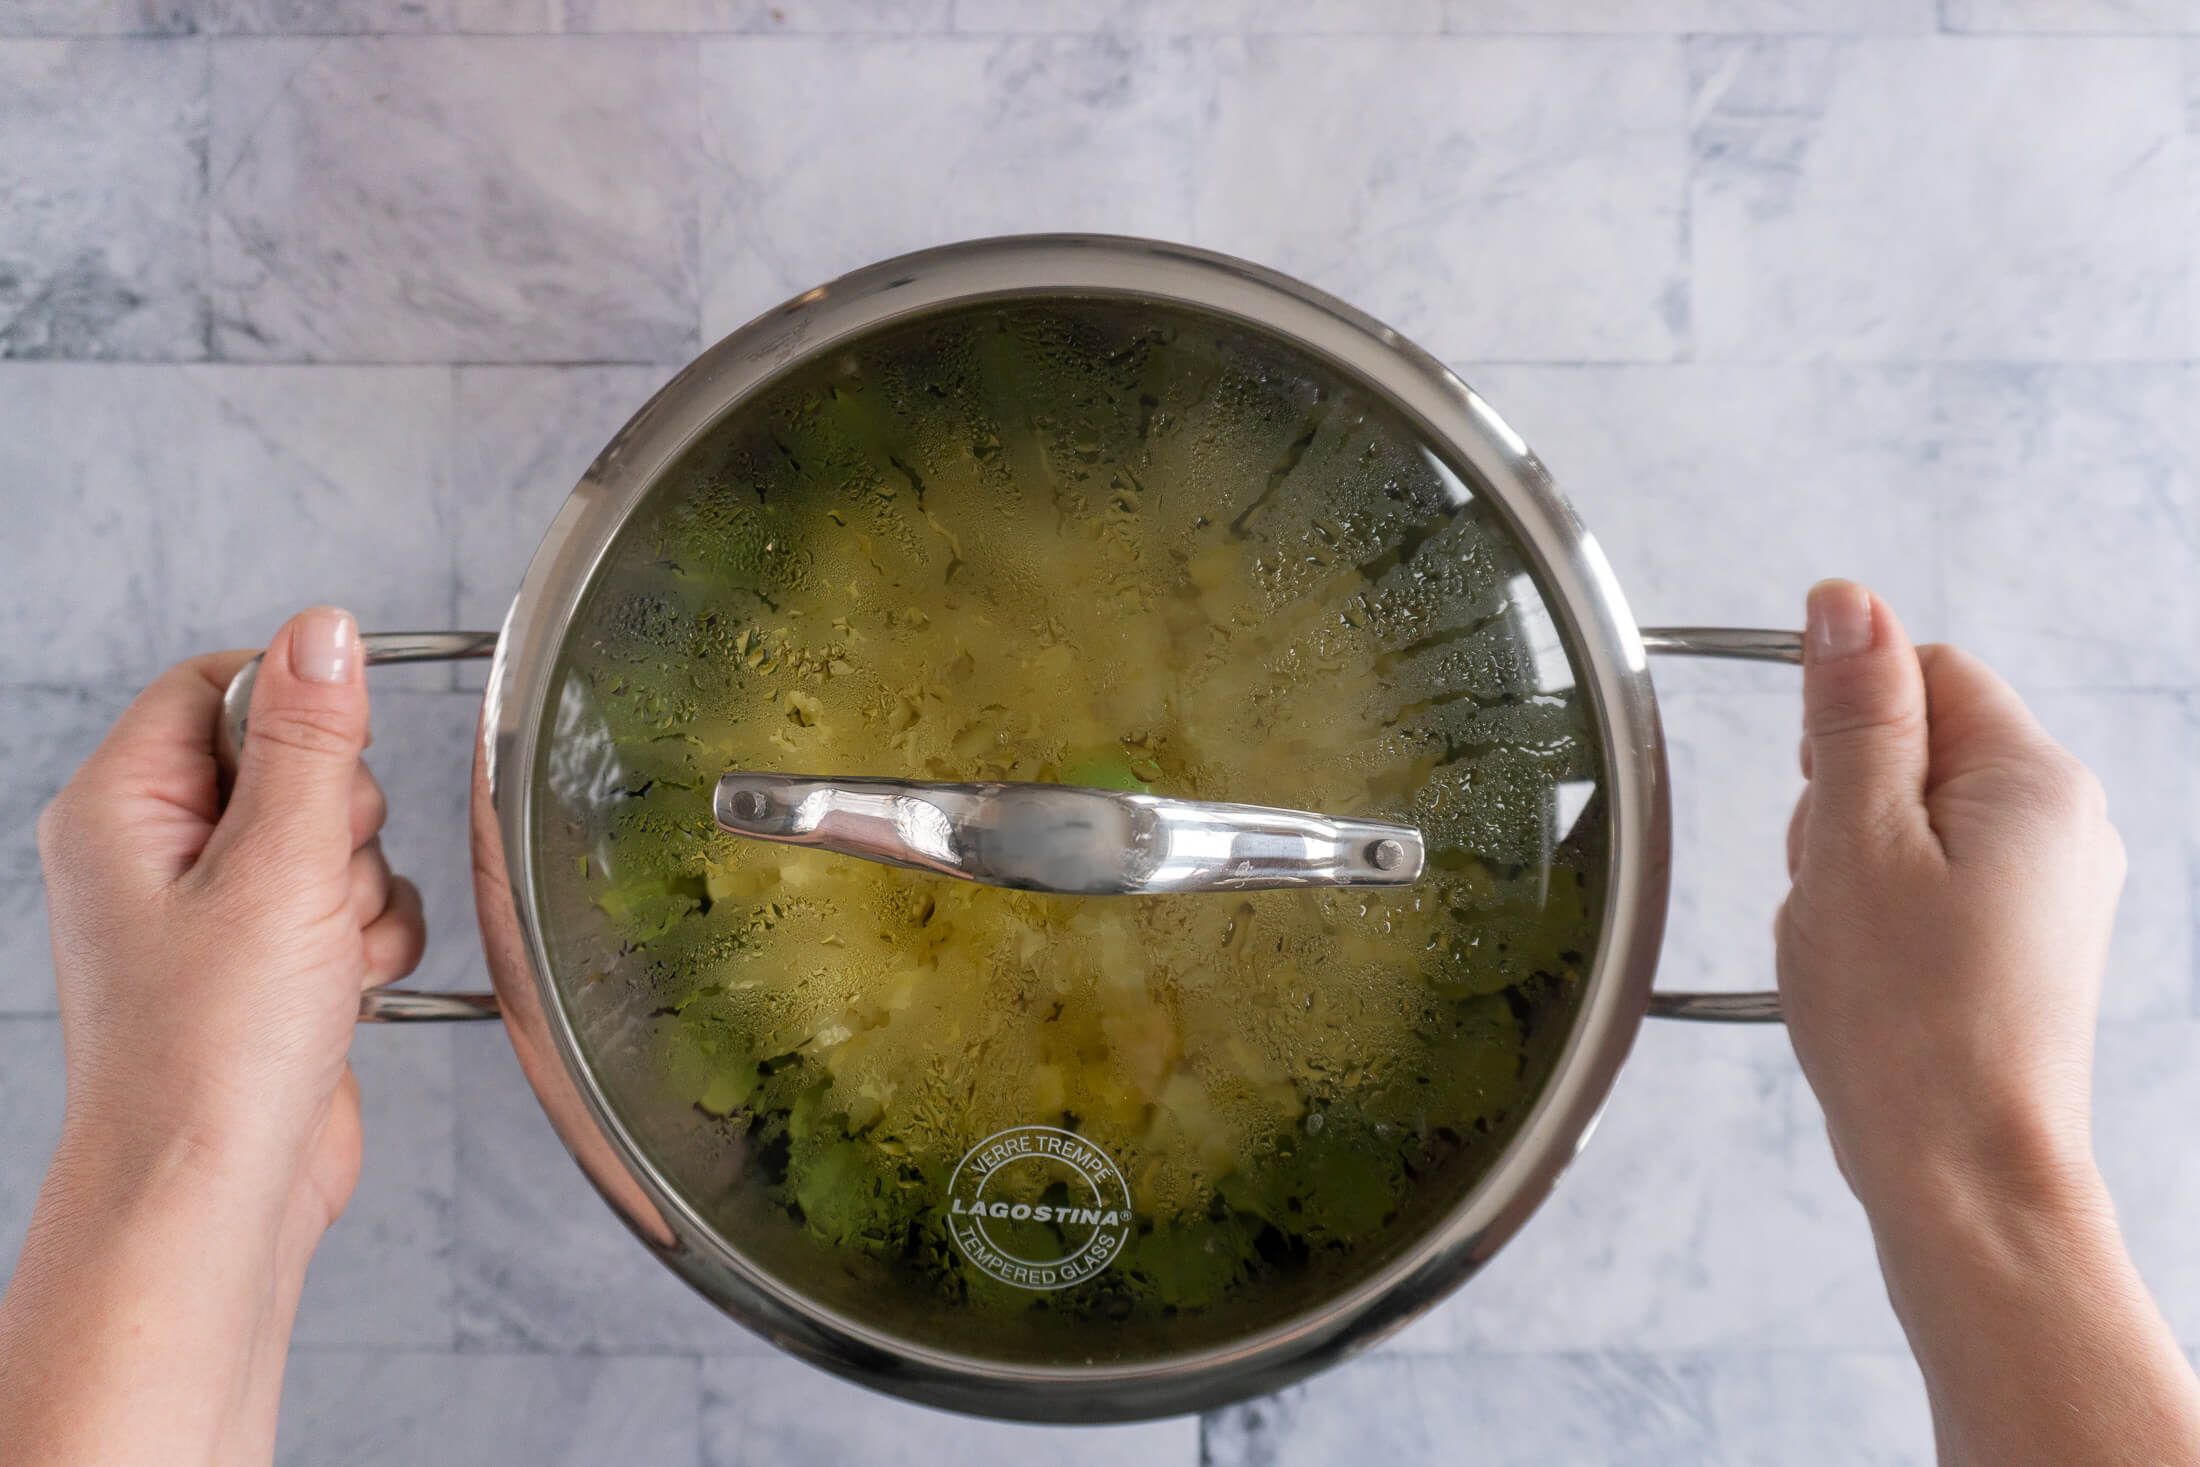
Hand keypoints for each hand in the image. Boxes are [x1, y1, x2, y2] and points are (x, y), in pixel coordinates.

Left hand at [38, 606, 423, 1231]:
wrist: (214, 1198)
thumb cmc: (209, 1055)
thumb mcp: (276, 869)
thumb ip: (309, 741)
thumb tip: (322, 632)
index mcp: (123, 808)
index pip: (217, 685)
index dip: (293, 709)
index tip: (334, 761)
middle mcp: (157, 852)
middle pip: (293, 760)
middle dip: (342, 820)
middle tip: (311, 886)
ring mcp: (213, 911)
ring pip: (336, 837)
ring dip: (363, 890)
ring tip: (326, 956)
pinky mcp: (267, 962)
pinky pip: (351, 904)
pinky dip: (370, 939)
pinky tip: (349, 988)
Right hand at [1772, 581, 2199, 1465]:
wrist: (1962, 1177)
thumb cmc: (1910, 1025)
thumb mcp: (1853, 841)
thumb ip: (1852, 714)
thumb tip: (1844, 602)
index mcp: (2035, 781)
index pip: (1923, 671)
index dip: (1844, 725)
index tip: (1819, 802)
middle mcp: (2064, 825)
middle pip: (1913, 748)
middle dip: (1840, 807)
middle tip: (1834, 892)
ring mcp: (2048, 889)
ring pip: (1908, 823)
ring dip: (1849, 869)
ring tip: (1850, 947)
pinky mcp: (2023, 945)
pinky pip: (1926, 886)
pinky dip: (1877, 917)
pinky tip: (1868, 975)